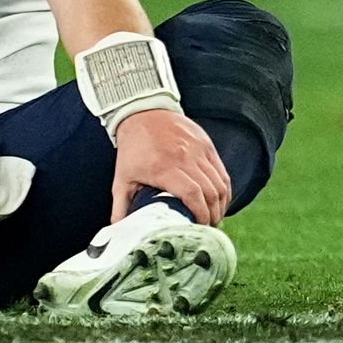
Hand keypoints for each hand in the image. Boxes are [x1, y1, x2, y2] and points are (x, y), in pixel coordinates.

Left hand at [110, 105, 230, 224]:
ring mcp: (199, 149)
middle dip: (213, 213)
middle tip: (209, 227)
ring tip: (216, 217)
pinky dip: (224, 188)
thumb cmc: (132, 149)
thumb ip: (120, 206)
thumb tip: (119, 229)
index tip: (200, 227)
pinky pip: (221, 170)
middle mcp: (185, 158)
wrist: (142, 113)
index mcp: (164, 168)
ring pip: (219, 181)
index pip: (192, 193)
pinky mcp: (206, 144)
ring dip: (221, 203)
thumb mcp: (122, 179)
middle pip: (210, 191)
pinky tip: (220, 200)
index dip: (200, 213)